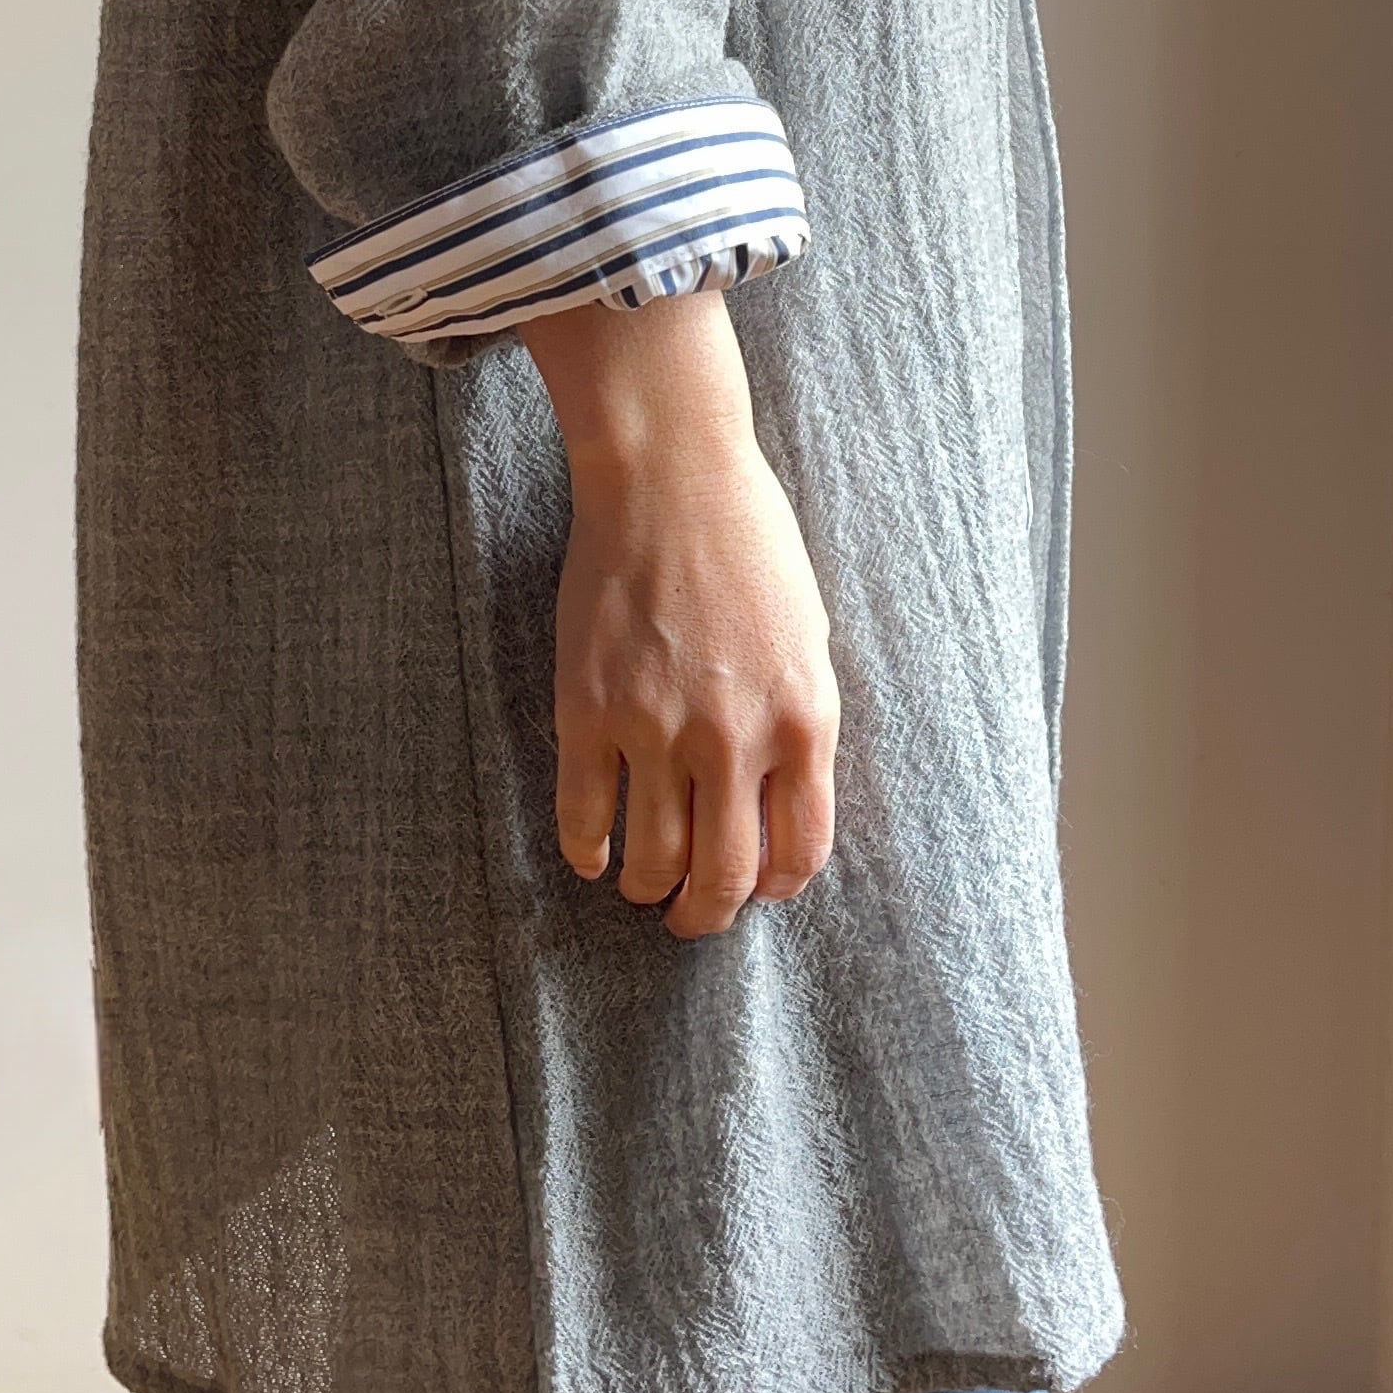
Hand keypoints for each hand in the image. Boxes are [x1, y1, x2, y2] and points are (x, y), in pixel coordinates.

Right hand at [517, 285, 840, 938]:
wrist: (671, 475)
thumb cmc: (750, 543)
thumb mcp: (807, 638)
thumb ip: (798, 723)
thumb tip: (777, 804)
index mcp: (805, 719)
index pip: (800, 852)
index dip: (775, 887)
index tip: (756, 887)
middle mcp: (736, 737)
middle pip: (725, 876)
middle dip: (707, 914)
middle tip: (692, 917)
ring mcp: (657, 728)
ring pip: (654, 860)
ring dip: (649, 889)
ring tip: (643, 887)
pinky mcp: (588, 711)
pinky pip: (585, 815)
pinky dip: (588, 851)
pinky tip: (592, 856)